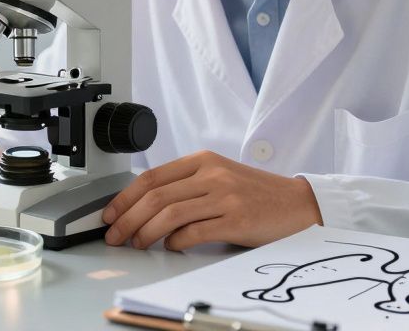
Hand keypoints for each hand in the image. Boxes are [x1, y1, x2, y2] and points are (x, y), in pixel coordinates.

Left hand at [101, 150, 322, 250]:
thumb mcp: (218, 176)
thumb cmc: (255, 193)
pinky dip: (176, 242)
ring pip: (170, 214)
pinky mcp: (237, 220)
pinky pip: (194, 232)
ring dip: (146, 232)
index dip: (125, 197)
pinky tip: (171, 247)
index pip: (152, 177)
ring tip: (138, 244)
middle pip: (156, 196)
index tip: (110, 214)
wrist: (298, 203)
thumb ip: (186, 185)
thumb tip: (143, 205)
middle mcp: (212, 174)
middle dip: (128, 218)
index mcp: (202, 160)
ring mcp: (225, 196)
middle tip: (115, 235)